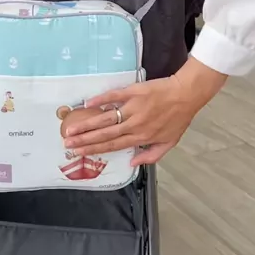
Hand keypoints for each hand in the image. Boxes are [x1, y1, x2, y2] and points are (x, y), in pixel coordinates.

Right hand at [63, 58, 227, 165]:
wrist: (187, 95)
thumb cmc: (178, 118)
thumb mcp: (169, 142)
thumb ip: (151, 155)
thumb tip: (132, 162)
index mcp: (141, 137)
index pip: (113, 146)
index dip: (94, 150)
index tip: (79, 152)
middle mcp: (134, 124)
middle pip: (105, 135)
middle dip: (84, 140)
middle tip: (67, 143)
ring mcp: (133, 108)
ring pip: (106, 119)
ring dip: (87, 124)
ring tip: (71, 128)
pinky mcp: (134, 92)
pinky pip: (114, 96)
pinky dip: (101, 99)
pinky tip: (88, 103)